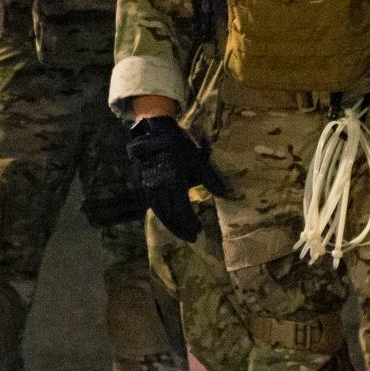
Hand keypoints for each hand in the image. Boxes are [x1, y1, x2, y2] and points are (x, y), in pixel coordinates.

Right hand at [127, 116, 231, 242]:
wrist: (155, 132)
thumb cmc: (178, 145)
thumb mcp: (197, 160)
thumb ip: (210, 179)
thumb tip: (225, 195)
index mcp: (174, 183)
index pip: (183, 211)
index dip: (190, 223)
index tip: (199, 231)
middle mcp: (159, 189)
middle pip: (171, 216)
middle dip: (181, 229)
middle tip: (192, 238)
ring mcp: (150, 188)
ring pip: (160, 213)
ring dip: (171, 225)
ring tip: (181, 233)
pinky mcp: (144, 185)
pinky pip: (153, 206)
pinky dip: (162, 216)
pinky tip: (168, 219)